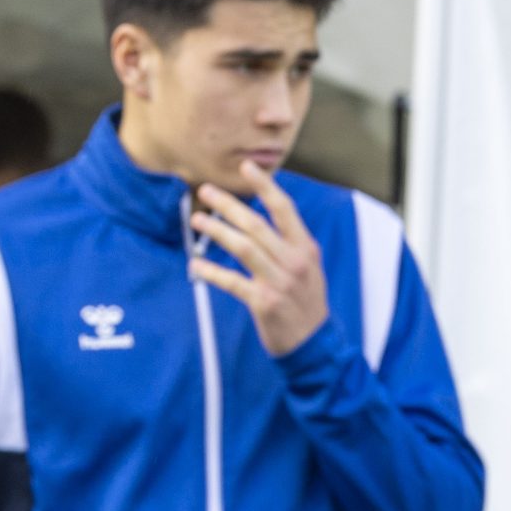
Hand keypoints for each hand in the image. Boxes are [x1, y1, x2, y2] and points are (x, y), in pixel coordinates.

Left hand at [190, 163, 327, 356]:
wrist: (315, 343)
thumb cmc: (306, 302)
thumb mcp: (309, 268)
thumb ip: (289, 245)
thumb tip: (262, 219)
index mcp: (306, 248)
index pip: (284, 209)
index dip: (264, 186)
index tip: (245, 167)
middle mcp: (294, 261)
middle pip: (256, 225)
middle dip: (228, 205)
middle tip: (206, 191)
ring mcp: (279, 282)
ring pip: (243, 248)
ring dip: (217, 231)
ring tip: (197, 220)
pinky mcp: (264, 303)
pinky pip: (232, 282)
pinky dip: (211, 272)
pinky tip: (195, 265)